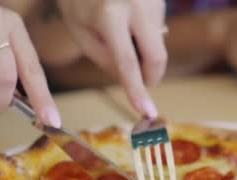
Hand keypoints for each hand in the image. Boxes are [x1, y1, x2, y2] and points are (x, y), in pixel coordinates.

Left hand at [57, 0, 167, 117]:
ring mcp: (152, 0)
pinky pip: (158, 29)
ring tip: (119, 32)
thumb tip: (130, 79)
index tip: (147, 111)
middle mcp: (136, 5)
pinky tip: (129, 21)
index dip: (137, 90)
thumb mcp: (80, 31)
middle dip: (151, 76)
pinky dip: (145, 35)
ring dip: (143, 50)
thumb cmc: (78, 0)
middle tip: (142, 84)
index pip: (127, 63)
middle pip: (156, 56)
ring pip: (158, 43)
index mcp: (110, 15)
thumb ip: (104, 59)